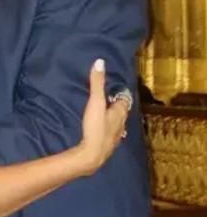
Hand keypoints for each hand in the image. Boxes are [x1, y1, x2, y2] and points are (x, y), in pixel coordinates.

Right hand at [77, 59, 130, 174]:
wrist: (92, 155)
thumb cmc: (95, 127)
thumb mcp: (95, 102)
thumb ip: (97, 83)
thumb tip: (100, 62)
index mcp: (120, 113)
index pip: (124, 100)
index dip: (120, 94)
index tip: (116, 89)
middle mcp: (121, 125)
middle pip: (122, 113)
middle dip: (117, 106)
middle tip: (110, 99)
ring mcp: (115, 137)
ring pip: (118, 125)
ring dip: (113, 119)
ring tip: (106, 114)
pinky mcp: (108, 146)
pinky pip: (111, 135)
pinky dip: (108, 130)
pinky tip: (102, 131)